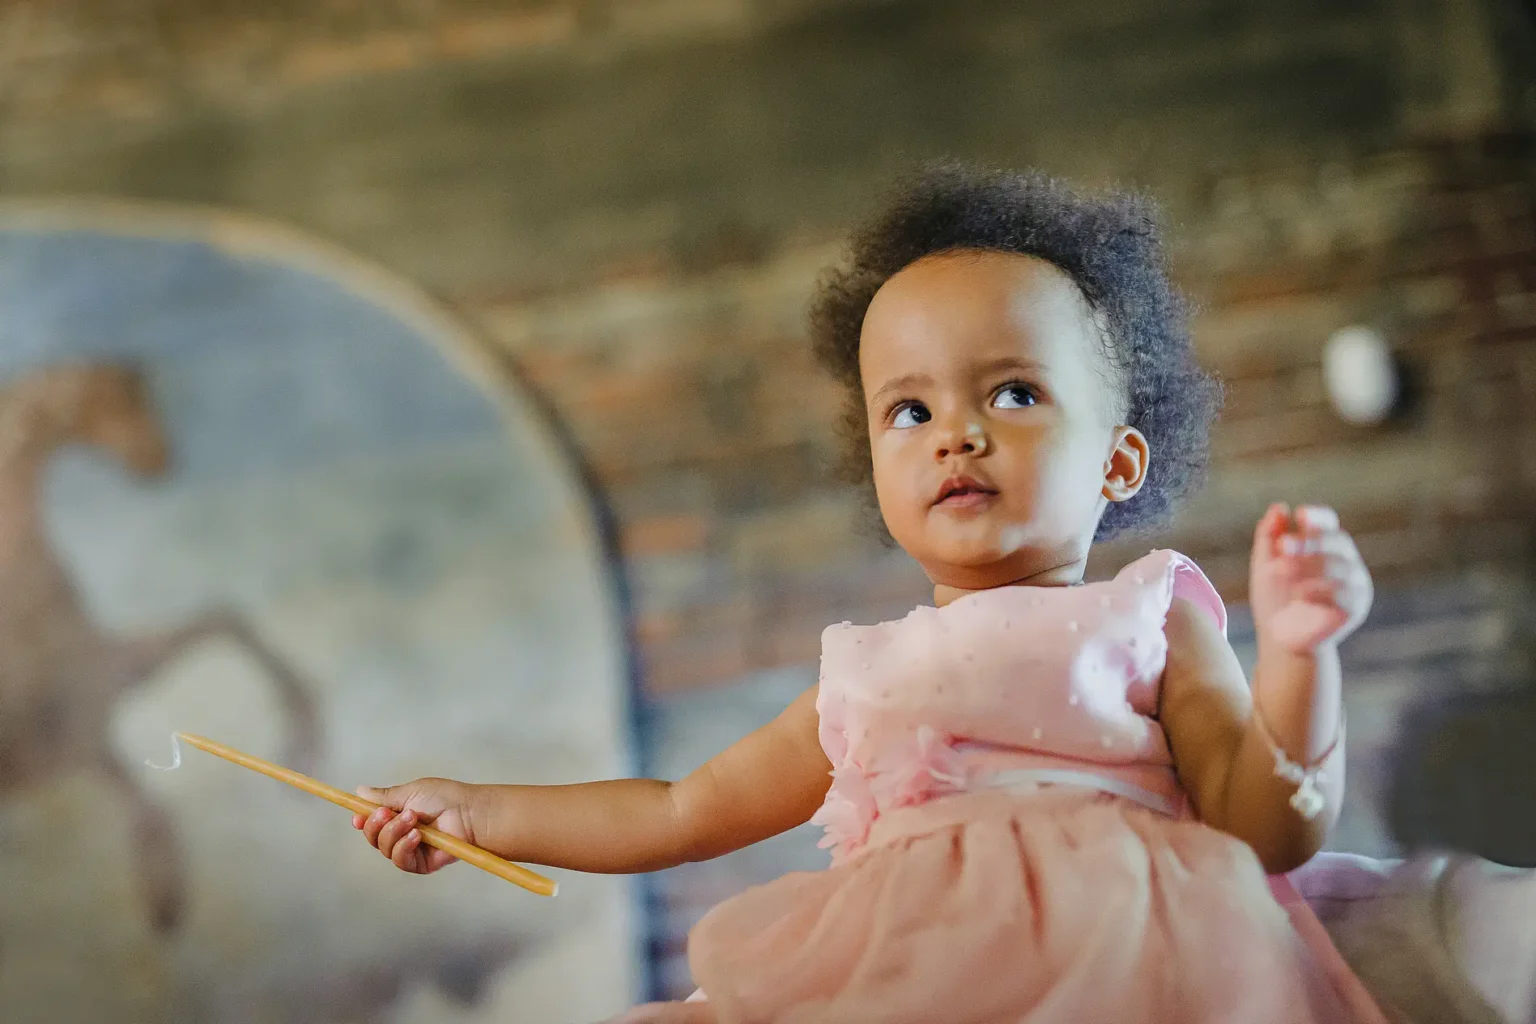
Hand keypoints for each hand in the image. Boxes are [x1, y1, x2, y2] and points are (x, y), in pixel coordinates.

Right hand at [351, 777, 480, 874]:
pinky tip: (416, 836)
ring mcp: (411, 849)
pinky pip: (400, 860)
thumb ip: (385, 796)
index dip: (362, 820)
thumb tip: (360, 791)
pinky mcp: (420, 864)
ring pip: (384, 848)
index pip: (372, 822)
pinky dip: (404, 846)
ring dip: (394, 832)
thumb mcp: (411, 792)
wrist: (469, 813)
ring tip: (413, 818)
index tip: (357, 816)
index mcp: (398, 815)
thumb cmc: (446, 798)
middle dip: (376, 824)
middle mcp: (402, 833)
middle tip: (388, 813)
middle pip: (373, 837)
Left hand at [1249, 503, 1372, 654]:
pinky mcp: (1355, 607)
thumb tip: (1279, 508)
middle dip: (1308, 541)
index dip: (1318, 517)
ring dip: (1307, 566)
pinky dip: (1320, 591)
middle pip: (1336, 541)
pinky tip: (1299, 595)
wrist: (1280, 639)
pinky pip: (1344, 594)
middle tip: (1281, 546)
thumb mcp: (1264, 565)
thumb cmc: (1274, 599)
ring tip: (1281, 571)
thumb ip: (1268, 536)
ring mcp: (1354, 584)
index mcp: (1324, 547)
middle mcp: (1345, 561)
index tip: (1301, 515)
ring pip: (1339, 566)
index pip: (1328, 524)